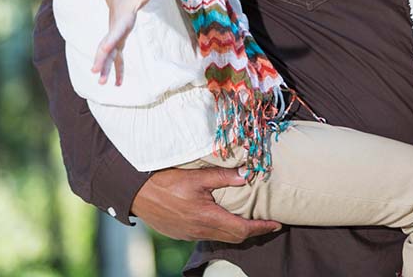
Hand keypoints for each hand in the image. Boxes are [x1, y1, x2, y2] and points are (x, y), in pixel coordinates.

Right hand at [92, 0, 168, 85]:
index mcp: (122, 20)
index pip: (114, 32)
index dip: (109, 41)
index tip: (103, 51)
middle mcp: (115, 30)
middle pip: (106, 47)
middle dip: (100, 59)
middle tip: (95, 73)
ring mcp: (115, 37)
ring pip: (108, 56)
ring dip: (105, 69)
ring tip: (102, 84)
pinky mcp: (118, 41)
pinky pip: (116, 58)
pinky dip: (117, 70)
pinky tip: (118, 83)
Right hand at [130, 167, 281, 241]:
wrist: (135, 194)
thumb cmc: (165, 182)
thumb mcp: (196, 176)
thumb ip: (223, 177)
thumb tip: (247, 175)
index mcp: (207, 217)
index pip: (242, 229)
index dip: (261, 228)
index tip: (277, 224)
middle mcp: (200, 230)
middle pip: (234, 237)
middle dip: (254, 232)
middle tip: (268, 224)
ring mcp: (189, 234)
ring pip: (221, 237)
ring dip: (237, 232)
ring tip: (249, 221)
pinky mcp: (181, 234)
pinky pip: (207, 235)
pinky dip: (221, 230)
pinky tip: (223, 220)